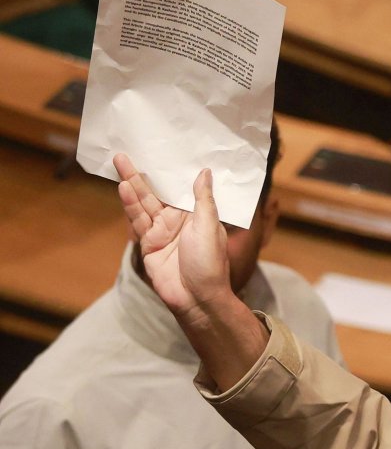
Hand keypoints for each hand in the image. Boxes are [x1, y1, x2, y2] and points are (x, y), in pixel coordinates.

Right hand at [113, 155, 231, 320]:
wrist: (196, 297)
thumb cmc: (209, 262)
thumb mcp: (209, 225)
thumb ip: (203, 199)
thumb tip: (205, 172)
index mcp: (197, 215)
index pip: (181, 188)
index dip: (171, 171)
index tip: (161, 151)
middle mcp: (178, 220)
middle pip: (158, 192)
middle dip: (143, 173)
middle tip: (128, 152)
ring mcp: (162, 231)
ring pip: (144, 203)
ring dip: (132, 184)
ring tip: (121, 162)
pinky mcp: (148, 243)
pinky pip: (137, 220)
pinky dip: (130, 204)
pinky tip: (124, 187)